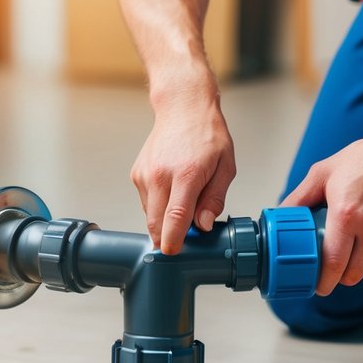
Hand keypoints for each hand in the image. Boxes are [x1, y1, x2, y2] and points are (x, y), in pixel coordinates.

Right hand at [131, 69, 235, 253]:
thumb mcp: (225, 167)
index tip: (174, 254)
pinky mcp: (137, 175)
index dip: (173, 241)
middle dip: (168, 238)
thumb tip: (203, 225)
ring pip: (150, 215)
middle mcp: (160, 176)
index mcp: (186, 175)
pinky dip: (159, 206)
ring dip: (165, 221)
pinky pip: (148, 203)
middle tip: (186, 239)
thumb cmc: (208, 136)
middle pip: (156, 224)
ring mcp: (145, 175)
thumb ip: (214, 199)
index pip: (174, 218)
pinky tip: (173, 191)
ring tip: (184, 203)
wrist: (182, 108)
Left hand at [281, 127, 362, 295]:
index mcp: (346, 215)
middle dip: (338, 278)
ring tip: (352, 237)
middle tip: (328, 274)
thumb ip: (299, 198)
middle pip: (352, 274)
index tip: (316, 286)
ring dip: (357, 259)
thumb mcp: (322, 173)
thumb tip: (279, 216)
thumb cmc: (362, 159)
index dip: (323, 281)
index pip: (333, 263)